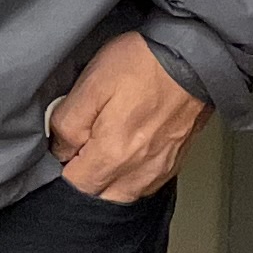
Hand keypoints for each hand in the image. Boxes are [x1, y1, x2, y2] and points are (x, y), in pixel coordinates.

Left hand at [45, 29, 209, 201]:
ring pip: (123, 194)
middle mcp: (138, 170)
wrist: (192, 56)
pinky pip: (145, 184)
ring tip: (104, 146)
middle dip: (85, 178)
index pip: (75, 185)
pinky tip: (127, 151)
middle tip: (81, 145)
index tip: (63, 147)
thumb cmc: (142, 65)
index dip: (62, 167)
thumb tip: (60, 150)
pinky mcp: (174, 161)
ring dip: (108, 180)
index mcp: (112, 154)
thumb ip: (67, 124)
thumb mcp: (90, 85)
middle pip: (100, 196)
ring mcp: (159, 169)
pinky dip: (130, 176)